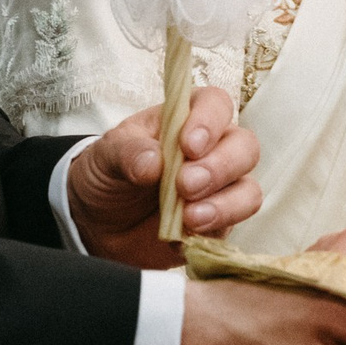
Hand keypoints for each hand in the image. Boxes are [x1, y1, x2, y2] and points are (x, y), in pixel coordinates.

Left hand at [67, 87, 259, 270]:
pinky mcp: (217, 224)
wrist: (97, 223)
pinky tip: (180, 239)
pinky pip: (231, 228)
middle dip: (220, 168)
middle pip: (245, 148)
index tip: (188, 146)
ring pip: (248, 191)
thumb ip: (127, 153)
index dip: (210, 122)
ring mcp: (219, 189)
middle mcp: (212, 150)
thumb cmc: (107, 174)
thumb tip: (153, 162)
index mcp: (186, 120)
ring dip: (225, 205)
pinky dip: (210, 234)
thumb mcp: (105, 155)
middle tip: (186, 186)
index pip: (216, 105)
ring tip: (189, 219)